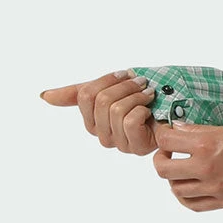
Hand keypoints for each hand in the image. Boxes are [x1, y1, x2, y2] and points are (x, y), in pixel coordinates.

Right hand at [39, 69, 158, 154]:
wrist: (180, 103)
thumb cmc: (145, 95)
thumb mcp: (110, 88)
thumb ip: (77, 93)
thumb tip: (43, 96)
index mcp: (93, 119)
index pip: (86, 95)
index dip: (107, 80)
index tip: (126, 74)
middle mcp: (103, 134)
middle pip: (100, 101)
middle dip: (125, 86)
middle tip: (142, 83)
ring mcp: (120, 143)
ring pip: (115, 110)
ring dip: (137, 96)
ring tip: (150, 94)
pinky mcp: (137, 147)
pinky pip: (130, 122)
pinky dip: (144, 110)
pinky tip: (152, 111)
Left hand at [152, 121, 222, 210]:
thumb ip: (200, 130)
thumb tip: (178, 129)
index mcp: (206, 144)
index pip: (166, 140)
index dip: (162, 135)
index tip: (166, 134)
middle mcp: (205, 167)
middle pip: (163, 168)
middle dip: (161, 159)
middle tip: (168, 154)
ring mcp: (213, 188)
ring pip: (175, 188)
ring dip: (174, 178)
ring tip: (181, 170)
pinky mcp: (221, 201)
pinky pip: (191, 204)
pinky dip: (184, 196)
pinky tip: (188, 187)